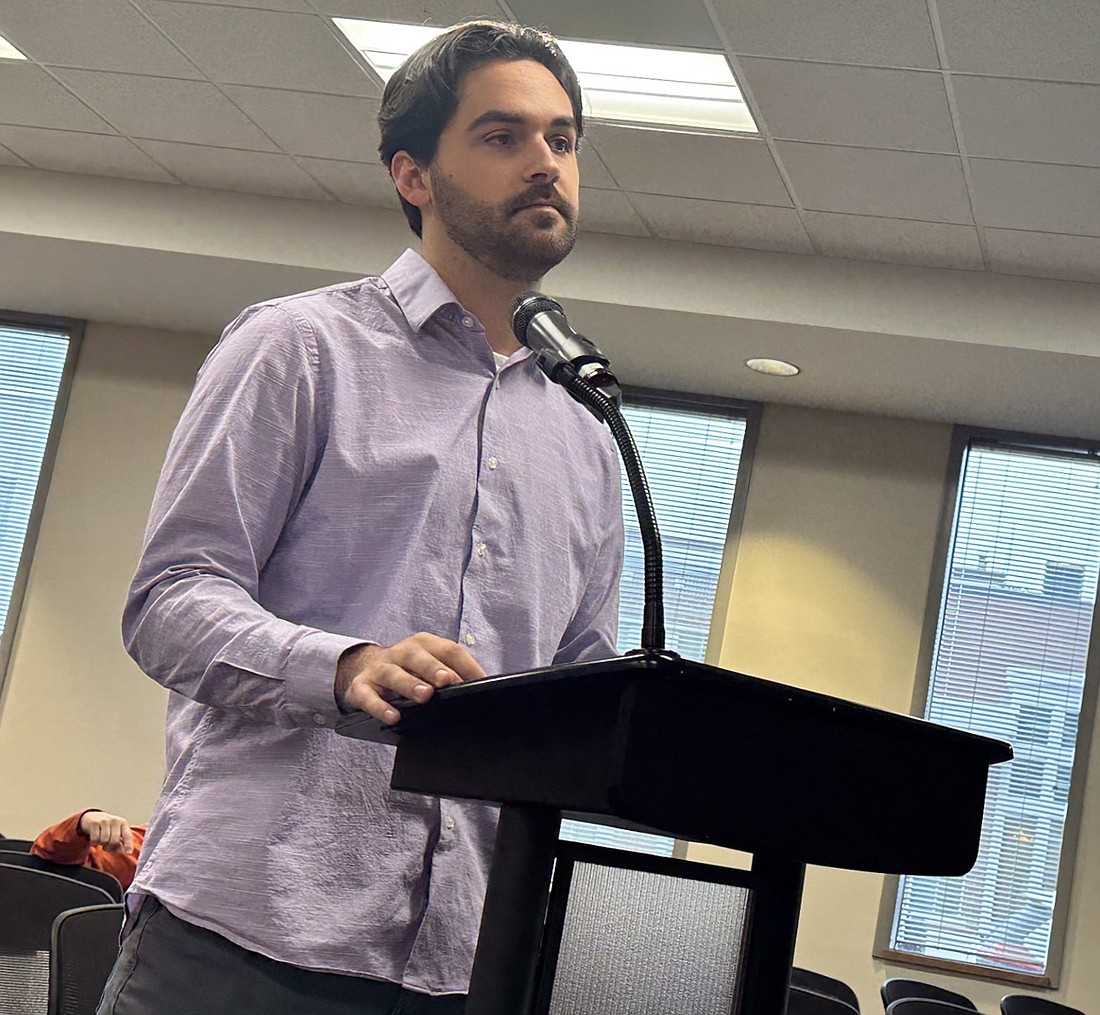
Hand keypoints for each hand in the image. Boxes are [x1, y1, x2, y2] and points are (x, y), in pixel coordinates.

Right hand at [79, 811, 133, 853]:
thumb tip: (123, 851)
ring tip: (101, 840)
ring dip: (101, 844)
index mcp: (123, 823)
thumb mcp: (115, 833)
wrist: (92, 817)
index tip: (129, 853)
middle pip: (114, 841)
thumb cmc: (107, 828)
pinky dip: (94, 843)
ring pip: (104, 840)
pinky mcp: (94, 823)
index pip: (127, 835)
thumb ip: (120, 843)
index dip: (128, 845)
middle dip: (110, 846)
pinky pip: (95, 839)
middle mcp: (115, 821)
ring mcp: (105, 821)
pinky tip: (95, 840)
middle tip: (106, 845)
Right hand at [335, 633, 485, 724]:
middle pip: (417, 656)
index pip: (448, 650)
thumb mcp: (429, 666)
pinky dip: (379, 706)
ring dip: (409, 684)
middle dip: (433, 668)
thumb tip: (481, 688)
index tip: (480, 682)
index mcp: (423, 644)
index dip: (465, 665)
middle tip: (447, 681)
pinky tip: (393, 716)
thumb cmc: (408, 671)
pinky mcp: (361, 687)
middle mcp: (401, 652)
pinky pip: (367, 696)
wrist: (364, 669)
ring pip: (393, 673)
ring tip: (424, 696)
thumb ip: (451, 674)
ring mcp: (379, 669)